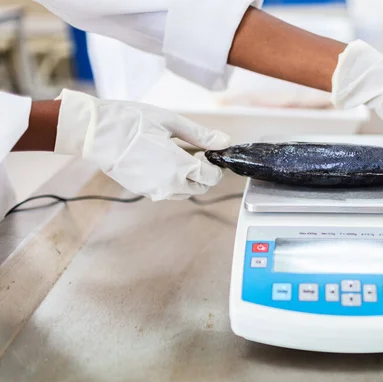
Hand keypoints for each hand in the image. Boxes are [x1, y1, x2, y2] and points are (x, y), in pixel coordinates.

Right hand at [55, 90, 229, 200]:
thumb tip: (224, 141)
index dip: (216, 164)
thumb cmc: (130, 122)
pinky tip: (164, 161)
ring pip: (185, 192)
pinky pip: (167, 191)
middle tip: (197, 152)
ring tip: (179, 155)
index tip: (210, 151)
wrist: (93, 133)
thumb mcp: (170, 122)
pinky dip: (173, 180)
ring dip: (189, 178)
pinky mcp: (143, 191)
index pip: (212, 176)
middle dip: (204, 173)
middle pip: (201, 187)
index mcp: (179, 167)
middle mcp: (169, 185)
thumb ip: (200, 135)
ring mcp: (155, 191)